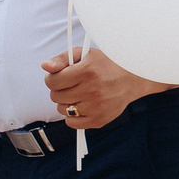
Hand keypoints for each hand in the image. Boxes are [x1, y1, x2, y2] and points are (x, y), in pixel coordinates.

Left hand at [41, 48, 163, 128]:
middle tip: (71, 85)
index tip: (59, 77)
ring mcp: (96, 107)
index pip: (52, 81)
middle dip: (59, 90)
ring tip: (78, 94)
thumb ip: (62, 59)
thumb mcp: (85, 54)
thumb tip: (44, 66)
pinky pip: (72, 123)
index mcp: (87, 71)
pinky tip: (82, 106)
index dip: (52, 79)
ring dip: (66, 102)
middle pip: (55, 96)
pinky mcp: (99, 120)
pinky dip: (73, 116)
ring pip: (62, 110)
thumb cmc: (106, 64)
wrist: (134, 78)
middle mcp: (92, 90)